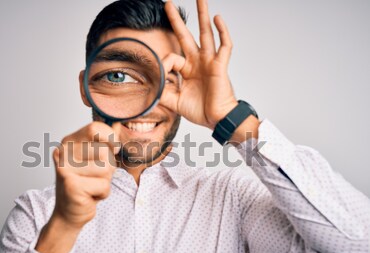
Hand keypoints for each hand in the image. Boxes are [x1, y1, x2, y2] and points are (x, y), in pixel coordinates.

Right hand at [52, 121, 120, 229]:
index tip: (112, 151)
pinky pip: (104, 186)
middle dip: (109, 167)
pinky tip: (90, 196)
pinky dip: (102, 194)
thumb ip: (104, 141)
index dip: (111, 140)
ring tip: (92, 186)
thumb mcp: (95, 159)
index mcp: (68, 141)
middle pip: (104, 151)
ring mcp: (65, 169)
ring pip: (106, 169)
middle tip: (95, 176)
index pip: (95, 128)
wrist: (69, 213)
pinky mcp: (71, 186)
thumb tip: (116, 122)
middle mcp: (63, 152)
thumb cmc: (84, 184)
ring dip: (105, 181)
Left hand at [161, 0, 237, 129]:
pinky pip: (224, 45)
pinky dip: (222, 31)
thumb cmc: (200, 111)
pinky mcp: (220, 65)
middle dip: (177, 20)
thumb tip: (150, 85)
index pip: (172, 57)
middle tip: (168, 4)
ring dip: (203, 15)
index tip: (162, 75)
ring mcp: (210, 61)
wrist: (216, 119)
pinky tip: (217, 18)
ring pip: (206, 34)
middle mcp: (198, 62)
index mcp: (187, 70)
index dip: (165, 64)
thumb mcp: (175, 101)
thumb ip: (162, 92)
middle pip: (186, 35)